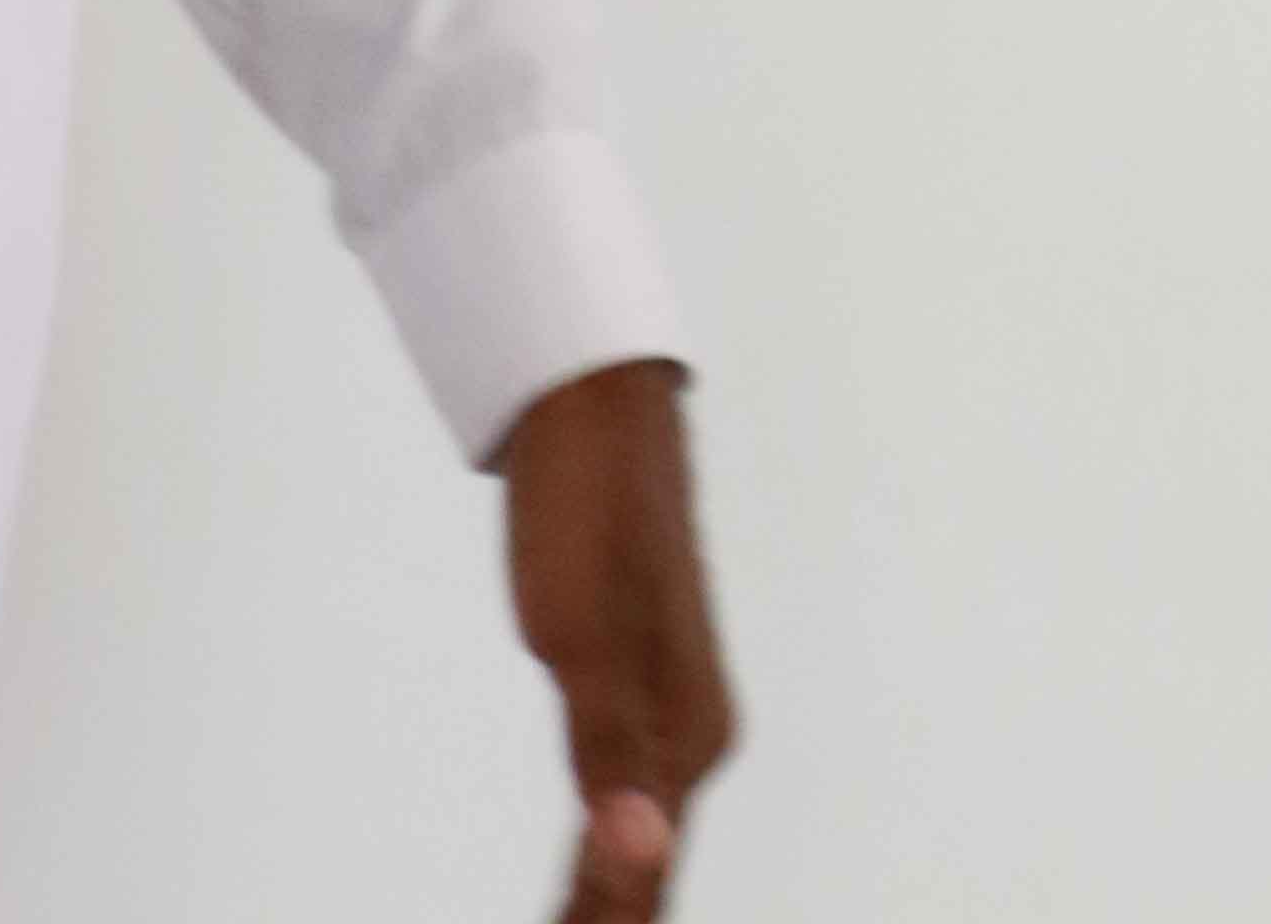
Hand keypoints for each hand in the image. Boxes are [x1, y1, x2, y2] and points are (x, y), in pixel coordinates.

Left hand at [487, 355, 736, 912]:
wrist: (587, 397)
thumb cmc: (584, 504)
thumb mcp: (581, 633)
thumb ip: (610, 753)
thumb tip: (642, 859)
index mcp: (687, 731)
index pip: (646, 879)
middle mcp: (689, 728)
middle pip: (648, 870)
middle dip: (605, 921)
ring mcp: (665, 700)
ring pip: (636, 835)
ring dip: (604, 896)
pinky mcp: (633, 673)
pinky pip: (623, 786)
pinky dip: (600, 842)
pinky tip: (589, 862)